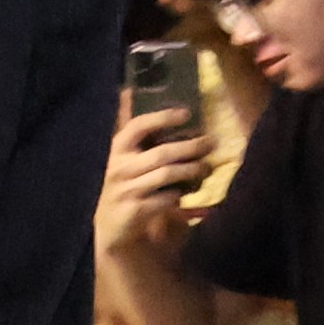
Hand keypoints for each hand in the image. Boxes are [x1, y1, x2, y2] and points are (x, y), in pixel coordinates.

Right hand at [97, 104, 208, 252]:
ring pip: (167, 175)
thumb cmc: (125, 187)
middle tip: (211, 143)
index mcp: (117, 150)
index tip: (187, 113)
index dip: (162, 117)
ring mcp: (126, 191)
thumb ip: (140, 138)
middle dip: (190, 147)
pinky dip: (180, 194)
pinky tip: (188, 192)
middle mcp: (119, 168)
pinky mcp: (135, 211)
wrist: (111, 229)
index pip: (137, 127)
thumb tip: (139, 95)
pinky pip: (165, 198)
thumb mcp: (127, 161)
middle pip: (162, 153)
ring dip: (191, 170)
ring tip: (206, 168)